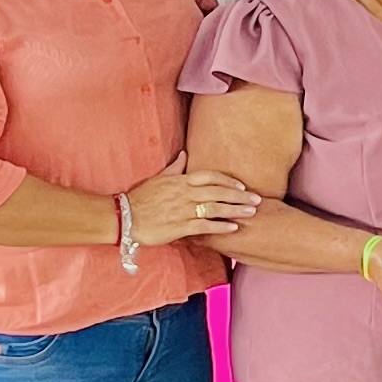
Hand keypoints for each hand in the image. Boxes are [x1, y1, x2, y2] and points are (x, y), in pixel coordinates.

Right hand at [126, 162, 256, 245]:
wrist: (124, 217)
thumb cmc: (140, 198)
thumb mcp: (158, 178)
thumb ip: (175, 168)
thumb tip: (185, 154)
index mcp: (180, 181)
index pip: (210, 176)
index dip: (228, 180)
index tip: (242, 185)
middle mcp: (185, 193)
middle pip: (218, 192)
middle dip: (240, 195)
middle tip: (257, 199)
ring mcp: (183, 210)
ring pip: (215, 207)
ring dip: (235, 210)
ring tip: (251, 212)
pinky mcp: (179, 226)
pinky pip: (204, 225)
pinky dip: (220, 226)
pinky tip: (234, 228)